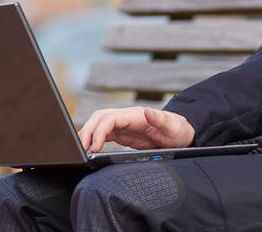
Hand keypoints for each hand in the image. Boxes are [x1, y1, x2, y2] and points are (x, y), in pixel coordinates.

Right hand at [78, 106, 194, 152]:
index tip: (95, 147)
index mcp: (135, 115)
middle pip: (99, 118)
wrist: (180, 133)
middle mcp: (126, 117)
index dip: (99, 131)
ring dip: (87, 135)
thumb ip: (160, 118)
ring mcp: (122, 124)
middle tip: (81, 149)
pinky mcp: (122, 133)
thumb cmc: (177, 129)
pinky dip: (93, 140)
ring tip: (80, 151)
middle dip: (87, 131)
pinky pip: (103, 134)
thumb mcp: (172, 126)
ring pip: (98, 124)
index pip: (110, 118)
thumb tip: (147, 110)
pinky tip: (89, 151)